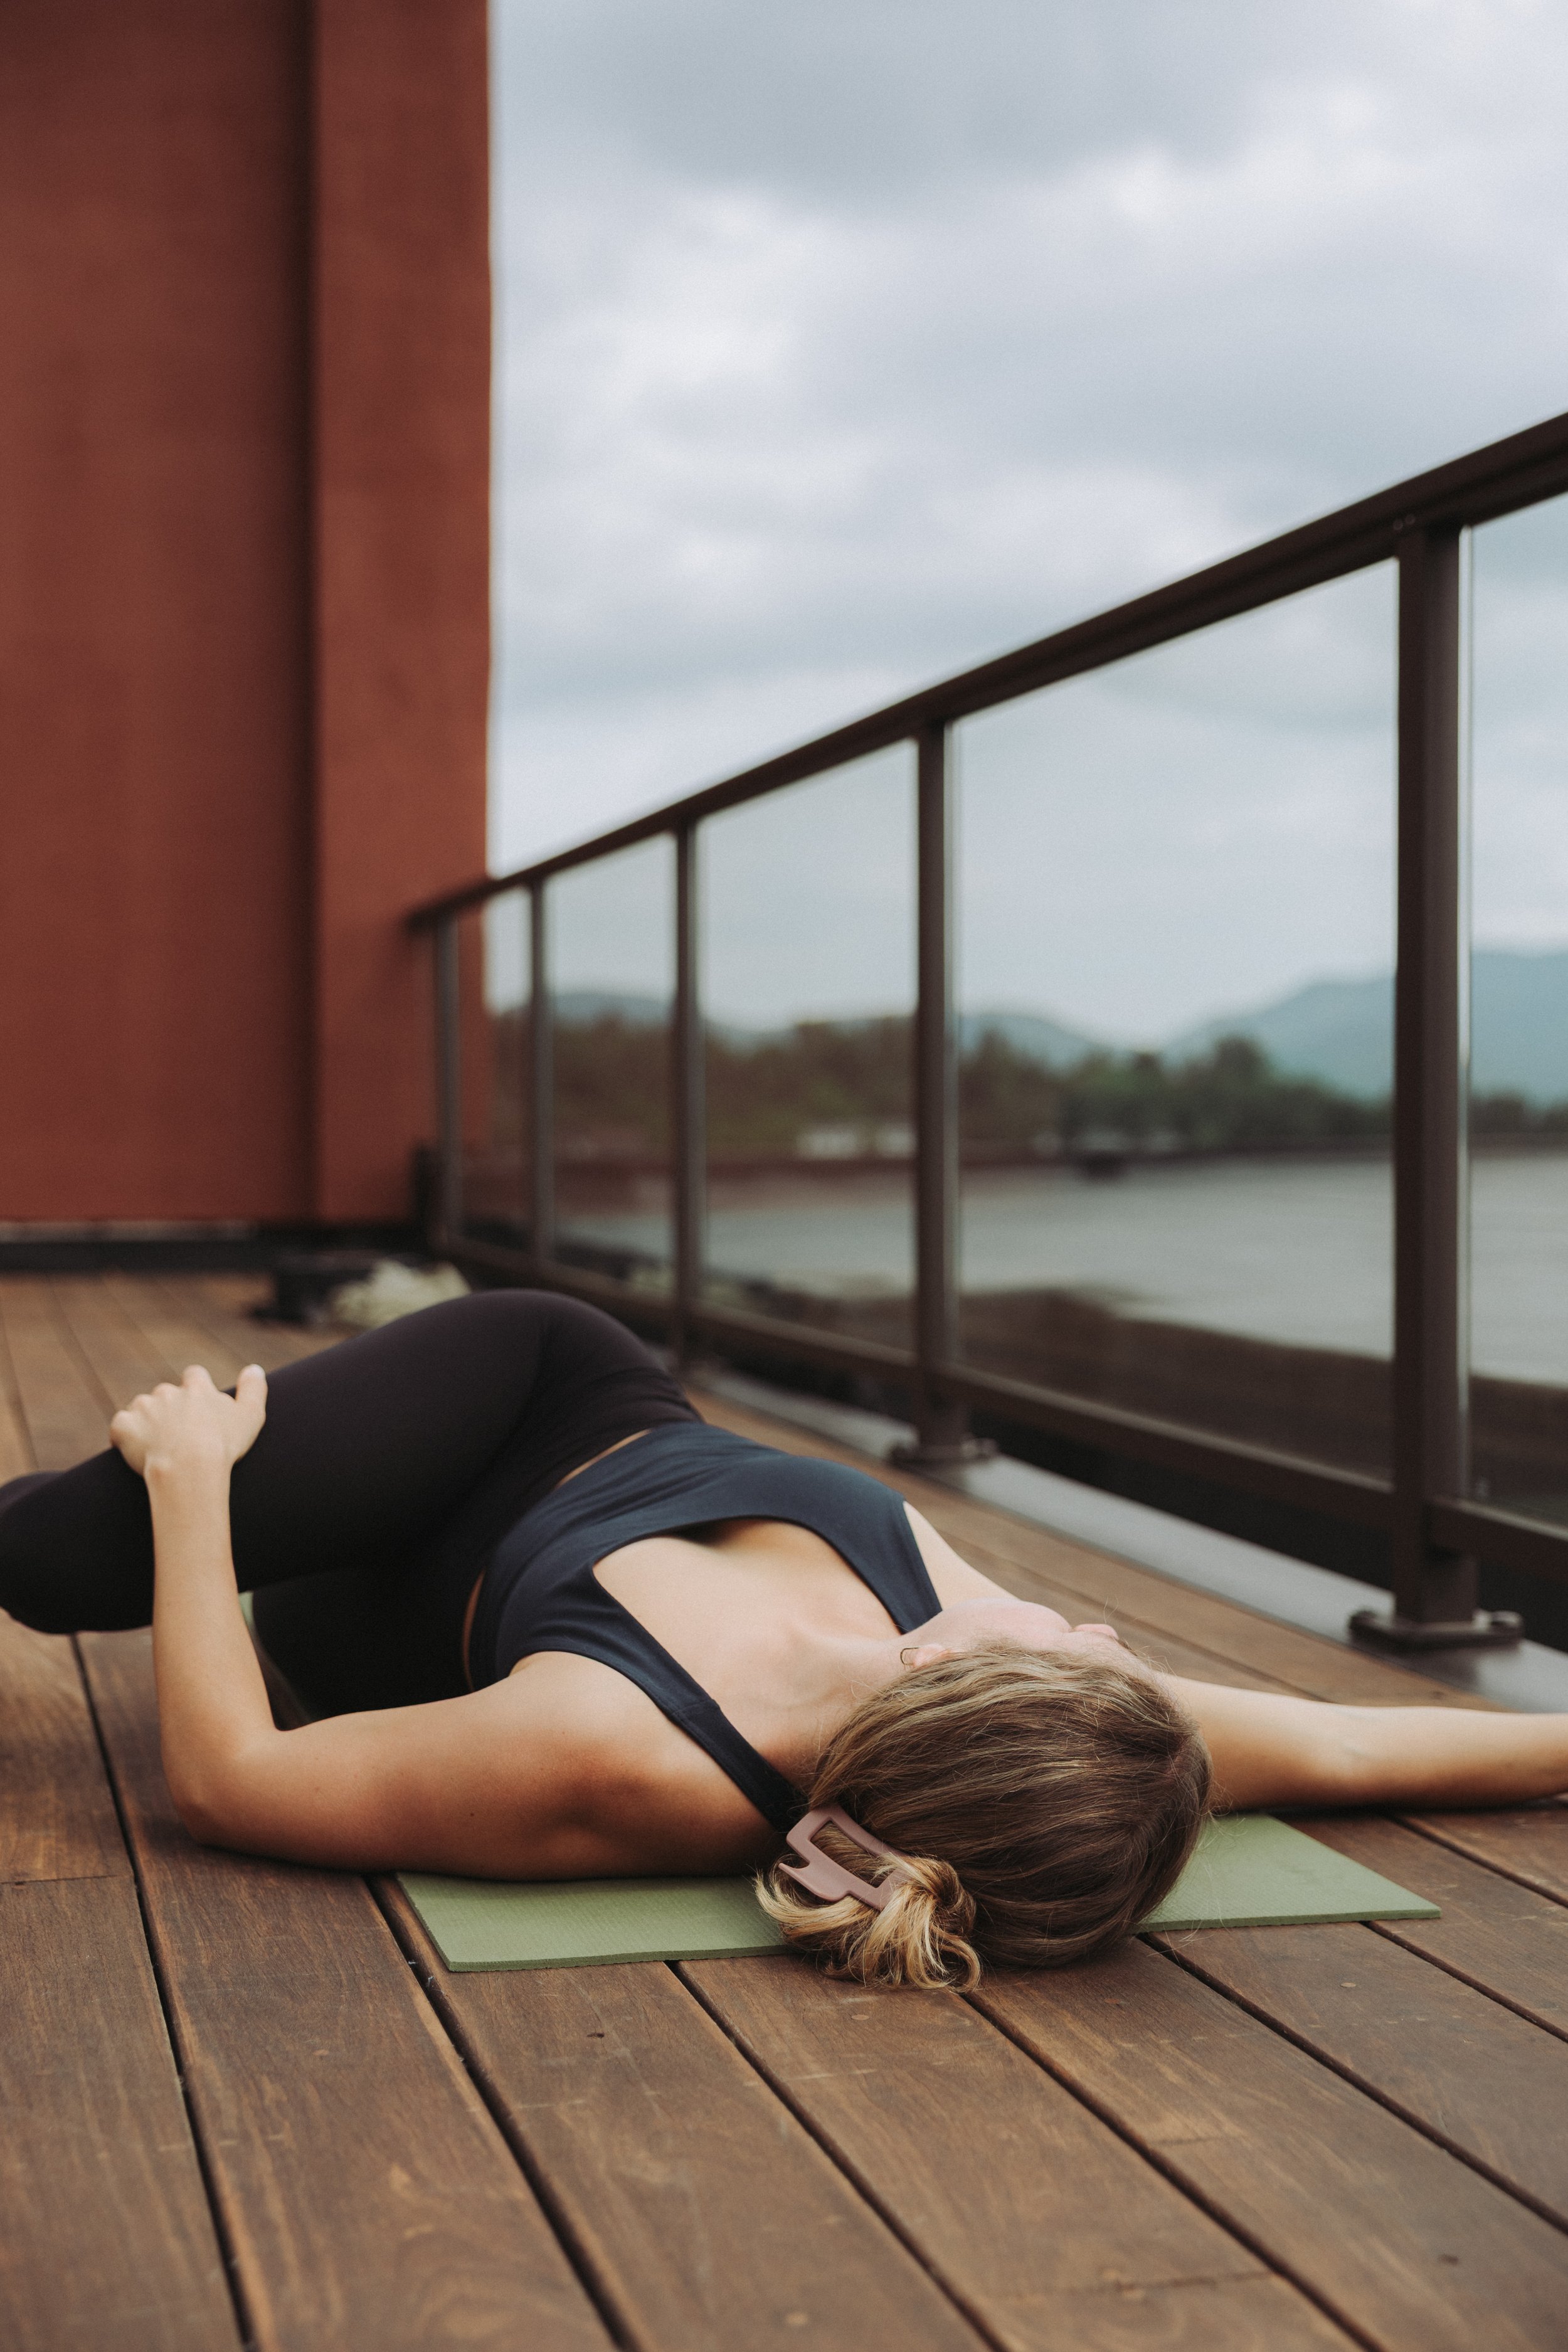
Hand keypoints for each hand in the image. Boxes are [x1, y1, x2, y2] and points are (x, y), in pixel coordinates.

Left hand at [110, 1363, 267, 1480]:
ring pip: (141, 1407)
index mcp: (196, 1388)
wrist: (189, 1468)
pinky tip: (134, 1450)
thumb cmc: (223, 1445)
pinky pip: (120, 1425)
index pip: (194, 1375)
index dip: (195, 1388)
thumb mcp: (251, 1417)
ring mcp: (143, 1407)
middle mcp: (168, 1392)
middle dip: (169, 1408)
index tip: (198, 1406)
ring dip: (146, 1420)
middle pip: (166, 1393)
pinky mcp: (124, 1426)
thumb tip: (254, 1368)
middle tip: (178, 1434)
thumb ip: (254, 1390)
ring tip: (156, 1445)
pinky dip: (124, 1435)